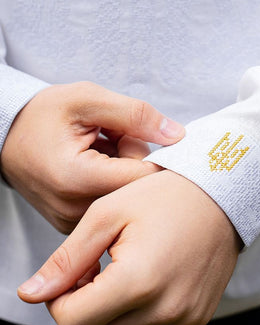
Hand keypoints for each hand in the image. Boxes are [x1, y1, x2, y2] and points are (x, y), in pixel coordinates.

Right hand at [0, 82, 184, 232]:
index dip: (152, 152)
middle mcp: (75, 210)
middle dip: (133, 158)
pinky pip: (113, 203)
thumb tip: (177, 136)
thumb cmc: (44, 115)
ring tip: (99, 150)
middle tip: (111, 138)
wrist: (6, 136)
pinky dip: (112, 181)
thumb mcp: (89, 100)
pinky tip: (96, 164)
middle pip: (137, 189)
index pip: (144, 176)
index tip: (141, 134)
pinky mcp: (75, 224)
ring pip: (127, 197)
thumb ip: (137, 115)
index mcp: (77, 179)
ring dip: (123, 168)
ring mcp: (73, 222)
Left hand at [18, 170, 241, 324]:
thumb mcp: (110, 213)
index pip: (71, 321)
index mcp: (138, 280)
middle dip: (87, 303)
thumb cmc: (166, 194)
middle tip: (102, 264)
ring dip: (114, 309)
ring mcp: (185, 319)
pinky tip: (149, 277)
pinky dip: (141, 310)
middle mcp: (165, 310)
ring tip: (127, 267)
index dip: (61, 296)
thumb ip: (69, 258)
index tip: (78, 269)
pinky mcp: (197, 319)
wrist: (221, 193)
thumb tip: (31, 294)